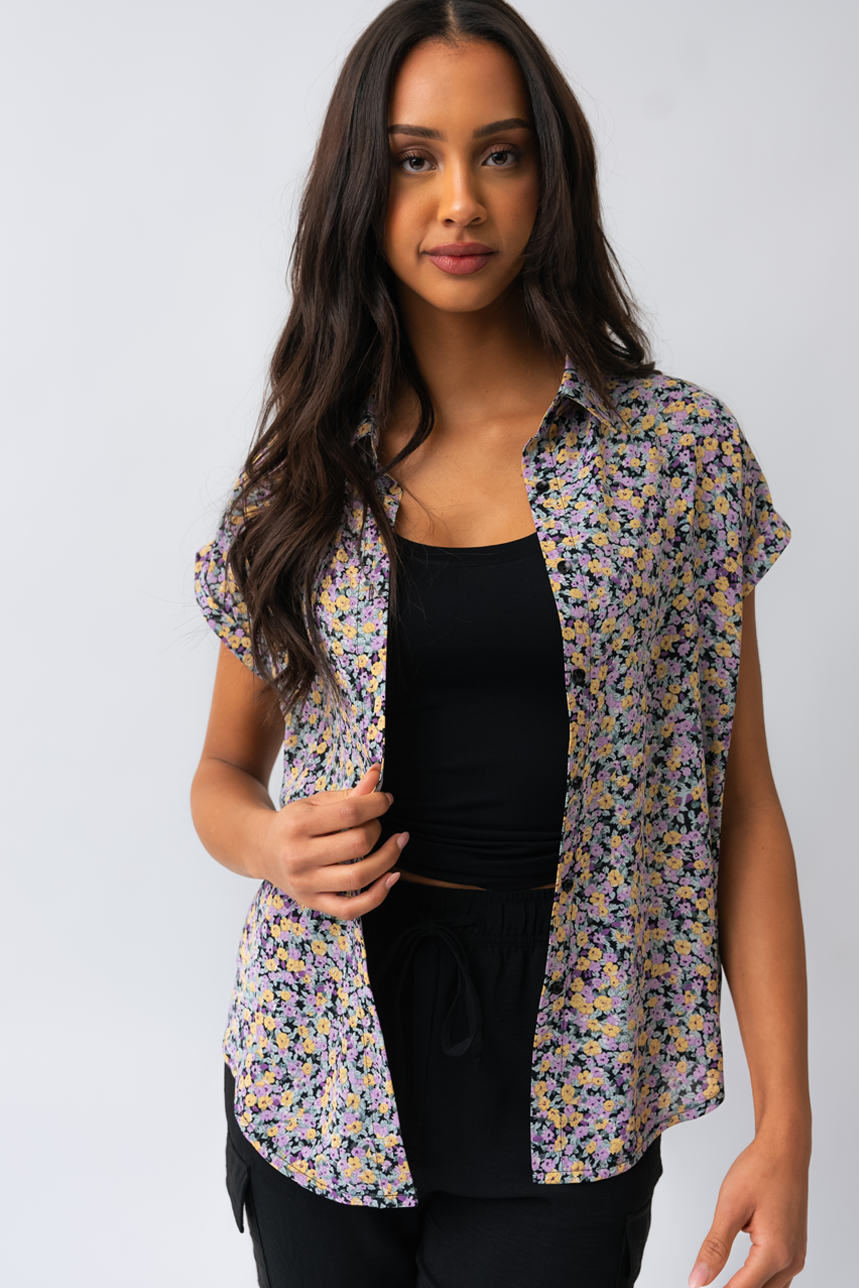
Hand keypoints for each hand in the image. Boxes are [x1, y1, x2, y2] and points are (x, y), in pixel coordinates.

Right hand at [255, 763, 408, 919]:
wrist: (262, 850)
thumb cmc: (294, 823)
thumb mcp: (316, 803)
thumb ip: (349, 793)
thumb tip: (378, 775)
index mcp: (298, 824)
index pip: (349, 813)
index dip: (377, 804)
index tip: (385, 801)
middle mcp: (299, 856)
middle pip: (357, 844)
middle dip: (378, 829)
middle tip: (377, 823)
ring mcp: (305, 883)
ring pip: (359, 877)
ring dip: (388, 859)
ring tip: (398, 843)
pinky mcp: (313, 902)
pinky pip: (352, 909)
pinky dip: (378, 895)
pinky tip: (391, 876)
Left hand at [689, 1129, 808, 1287]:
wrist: (784, 1151)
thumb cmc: (760, 1170)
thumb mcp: (730, 1207)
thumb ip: (714, 1248)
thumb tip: (698, 1280)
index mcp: (775, 1253)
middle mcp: (791, 1260)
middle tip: (705, 1282)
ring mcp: (796, 1255)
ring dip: (748, 1287)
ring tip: (721, 1281)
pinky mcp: (795, 1249)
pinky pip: (778, 1278)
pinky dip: (759, 1280)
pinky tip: (742, 1275)